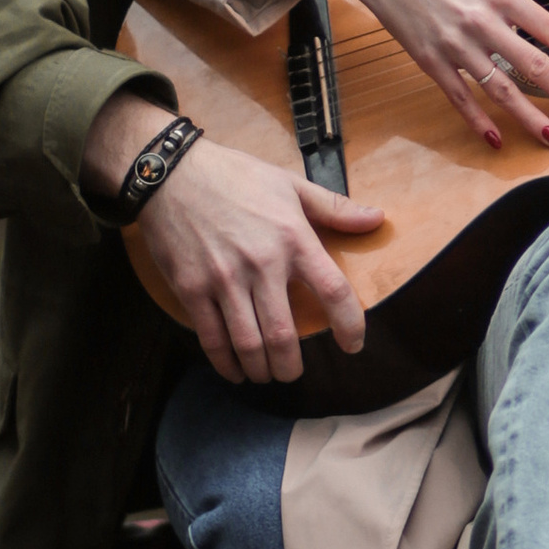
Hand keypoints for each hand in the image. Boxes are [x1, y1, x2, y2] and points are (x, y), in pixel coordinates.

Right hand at [132, 133, 387, 388]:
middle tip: (293, 372)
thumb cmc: (234, 176)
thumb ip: (335, 207)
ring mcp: (224, 279)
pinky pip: (212, 338)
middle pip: (285, 335)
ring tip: (267, 375)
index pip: (334, 291)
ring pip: (249, 344)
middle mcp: (262, 264)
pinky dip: (225, 363)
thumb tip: (378, 219)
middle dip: (291, 366)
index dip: (349, 325)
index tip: (353, 345)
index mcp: (293, 238)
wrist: (170, 173)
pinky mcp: (192, 288)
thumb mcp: (289, 183)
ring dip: (261, 370)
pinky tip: (234, 370)